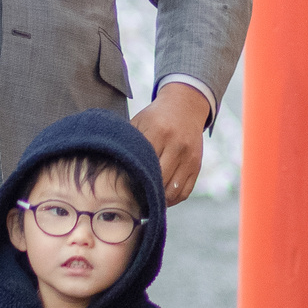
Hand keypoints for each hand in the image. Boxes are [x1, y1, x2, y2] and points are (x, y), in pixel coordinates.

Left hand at [131, 82, 209, 205]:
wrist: (185, 107)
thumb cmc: (155, 117)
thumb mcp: (139, 122)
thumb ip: (128, 143)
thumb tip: (111, 168)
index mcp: (159, 132)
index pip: (144, 165)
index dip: (133, 179)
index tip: (123, 189)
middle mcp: (177, 145)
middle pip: (159, 180)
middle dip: (145, 192)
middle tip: (132, 200)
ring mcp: (189, 157)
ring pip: (172, 190)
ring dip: (159, 200)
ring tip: (146, 201)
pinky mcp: (196, 165)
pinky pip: (184, 192)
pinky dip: (172, 199)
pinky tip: (161, 199)